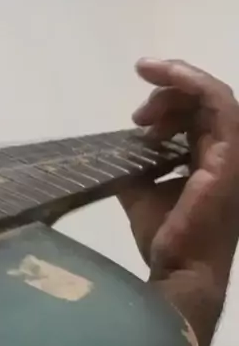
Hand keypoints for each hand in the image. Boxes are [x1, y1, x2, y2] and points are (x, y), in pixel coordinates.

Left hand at [120, 59, 238, 345]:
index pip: (196, 117)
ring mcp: (231, 152)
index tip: (137, 113)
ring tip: (143, 109)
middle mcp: (226, 152)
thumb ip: (136, 168)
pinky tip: (163, 77)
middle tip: (138, 114)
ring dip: (176, 86)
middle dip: (168, 94)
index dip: (170, 102)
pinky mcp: (229, 154)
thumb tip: (117, 150)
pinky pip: (217, 102)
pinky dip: (190, 83)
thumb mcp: (141, 194)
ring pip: (211, 96)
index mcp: (210, 161)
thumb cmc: (169, 239)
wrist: (180, 269)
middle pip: (202, 103)